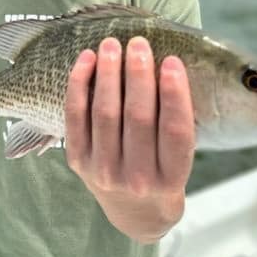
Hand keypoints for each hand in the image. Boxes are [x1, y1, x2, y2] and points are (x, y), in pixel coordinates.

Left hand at [64, 36, 194, 241]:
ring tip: (111, 44)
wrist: (134, 212)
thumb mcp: (181, 159)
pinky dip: (79, 84)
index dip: (174, 95)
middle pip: (138, 118)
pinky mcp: (77, 161)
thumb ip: (176, 121)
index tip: (172, 61)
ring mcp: (103, 171)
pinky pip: (75, 117)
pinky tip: (86, 59)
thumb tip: (166, 64)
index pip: (176, 132)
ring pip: (105, 113)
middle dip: (138, 75)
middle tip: (139, 43)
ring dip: (108, 74)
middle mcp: (137, 178)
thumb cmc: (163, 174)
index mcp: (171, 178)